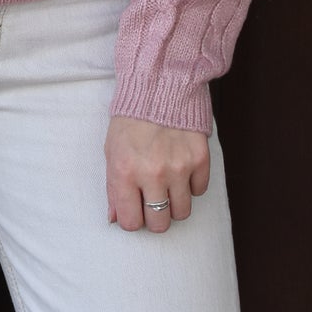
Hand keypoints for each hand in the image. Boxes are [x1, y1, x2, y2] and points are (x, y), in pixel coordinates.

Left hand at [104, 114, 209, 232]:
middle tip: (152, 200)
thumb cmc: (130, 121)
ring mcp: (179, 167)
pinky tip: (181, 168)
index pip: (131, 222)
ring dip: (174, 204)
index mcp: (124, 172)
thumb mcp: (112, 152)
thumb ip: (113, 188)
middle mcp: (152, 174)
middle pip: (160, 224)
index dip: (132, 219)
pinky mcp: (200, 159)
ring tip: (167, 185)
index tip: (134, 210)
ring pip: (182, 212)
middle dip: (154, 217)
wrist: (159, 88)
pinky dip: (191, 185)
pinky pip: (199, 191)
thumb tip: (115, 218)